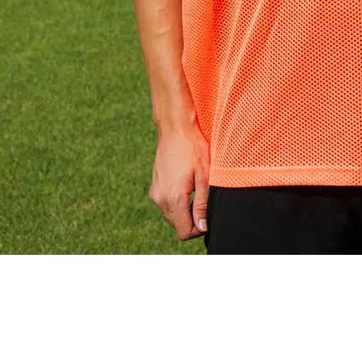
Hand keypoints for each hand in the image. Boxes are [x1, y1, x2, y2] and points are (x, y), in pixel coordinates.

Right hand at [149, 120, 211, 239]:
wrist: (175, 129)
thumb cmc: (193, 148)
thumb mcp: (204, 176)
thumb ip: (202, 204)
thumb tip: (202, 226)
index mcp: (173, 198)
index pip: (184, 232)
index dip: (198, 229)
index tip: (207, 215)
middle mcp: (160, 199)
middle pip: (177, 225)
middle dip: (192, 219)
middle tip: (204, 200)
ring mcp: (155, 192)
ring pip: (171, 215)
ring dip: (184, 210)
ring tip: (195, 190)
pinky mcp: (154, 186)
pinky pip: (166, 204)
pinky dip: (177, 201)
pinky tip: (186, 185)